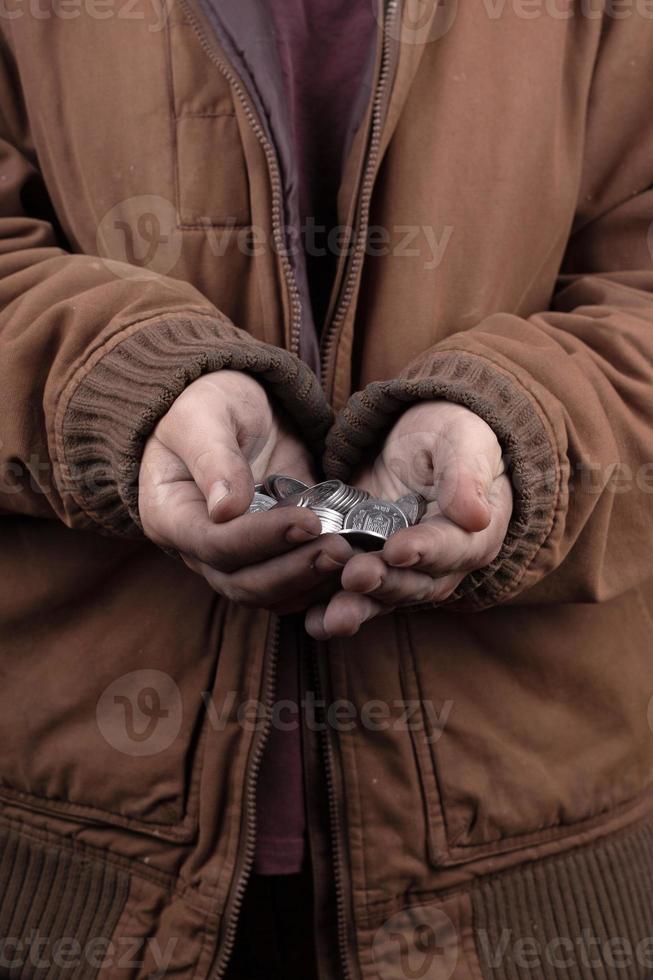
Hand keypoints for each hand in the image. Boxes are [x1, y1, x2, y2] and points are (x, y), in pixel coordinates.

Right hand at [139, 370, 352, 612]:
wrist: (231, 406)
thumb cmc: (206, 403)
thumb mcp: (204, 415)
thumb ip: (214, 458)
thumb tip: (226, 510)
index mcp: (170, 515)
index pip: (214, 545)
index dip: (262, 539)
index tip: (308, 522)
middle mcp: (197, 547)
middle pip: (241, 582)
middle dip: (293, 570)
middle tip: (340, 550)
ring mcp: (233, 557)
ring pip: (267, 593)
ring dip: (309, 582)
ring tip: (351, 558)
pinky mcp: (267, 555)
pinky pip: (290, 586)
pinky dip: (318, 584)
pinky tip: (351, 567)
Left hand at [305, 401, 512, 637]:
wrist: (416, 441)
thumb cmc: (449, 434)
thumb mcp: (462, 440)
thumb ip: (466, 474)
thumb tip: (475, 515)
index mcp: (475, 533)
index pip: (454, 546)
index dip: (426, 550)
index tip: (398, 549)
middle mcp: (443, 564)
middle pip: (416, 583)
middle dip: (385, 583)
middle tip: (355, 576)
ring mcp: (403, 572)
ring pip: (383, 598)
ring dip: (358, 609)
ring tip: (331, 619)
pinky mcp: (370, 569)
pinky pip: (354, 596)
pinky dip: (332, 610)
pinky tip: (311, 621)